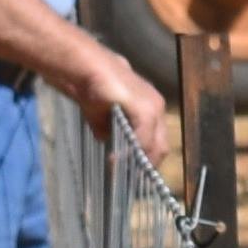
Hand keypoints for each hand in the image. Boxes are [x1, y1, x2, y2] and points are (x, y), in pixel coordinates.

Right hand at [78, 49, 174, 172]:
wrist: (86, 68)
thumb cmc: (93, 87)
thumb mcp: (102, 115)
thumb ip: (109, 130)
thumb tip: (108, 145)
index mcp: (151, 108)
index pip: (157, 140)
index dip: (147, 158)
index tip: (136, 175)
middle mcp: (157, 107)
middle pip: (160, 146)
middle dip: (146, 165)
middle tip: (130, 179)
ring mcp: (153, 108)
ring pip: (154, 145)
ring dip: (139, 162)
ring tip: (121, 172)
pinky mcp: (145, 110)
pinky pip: (142, 139)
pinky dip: (131, 153)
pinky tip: (115, 161)